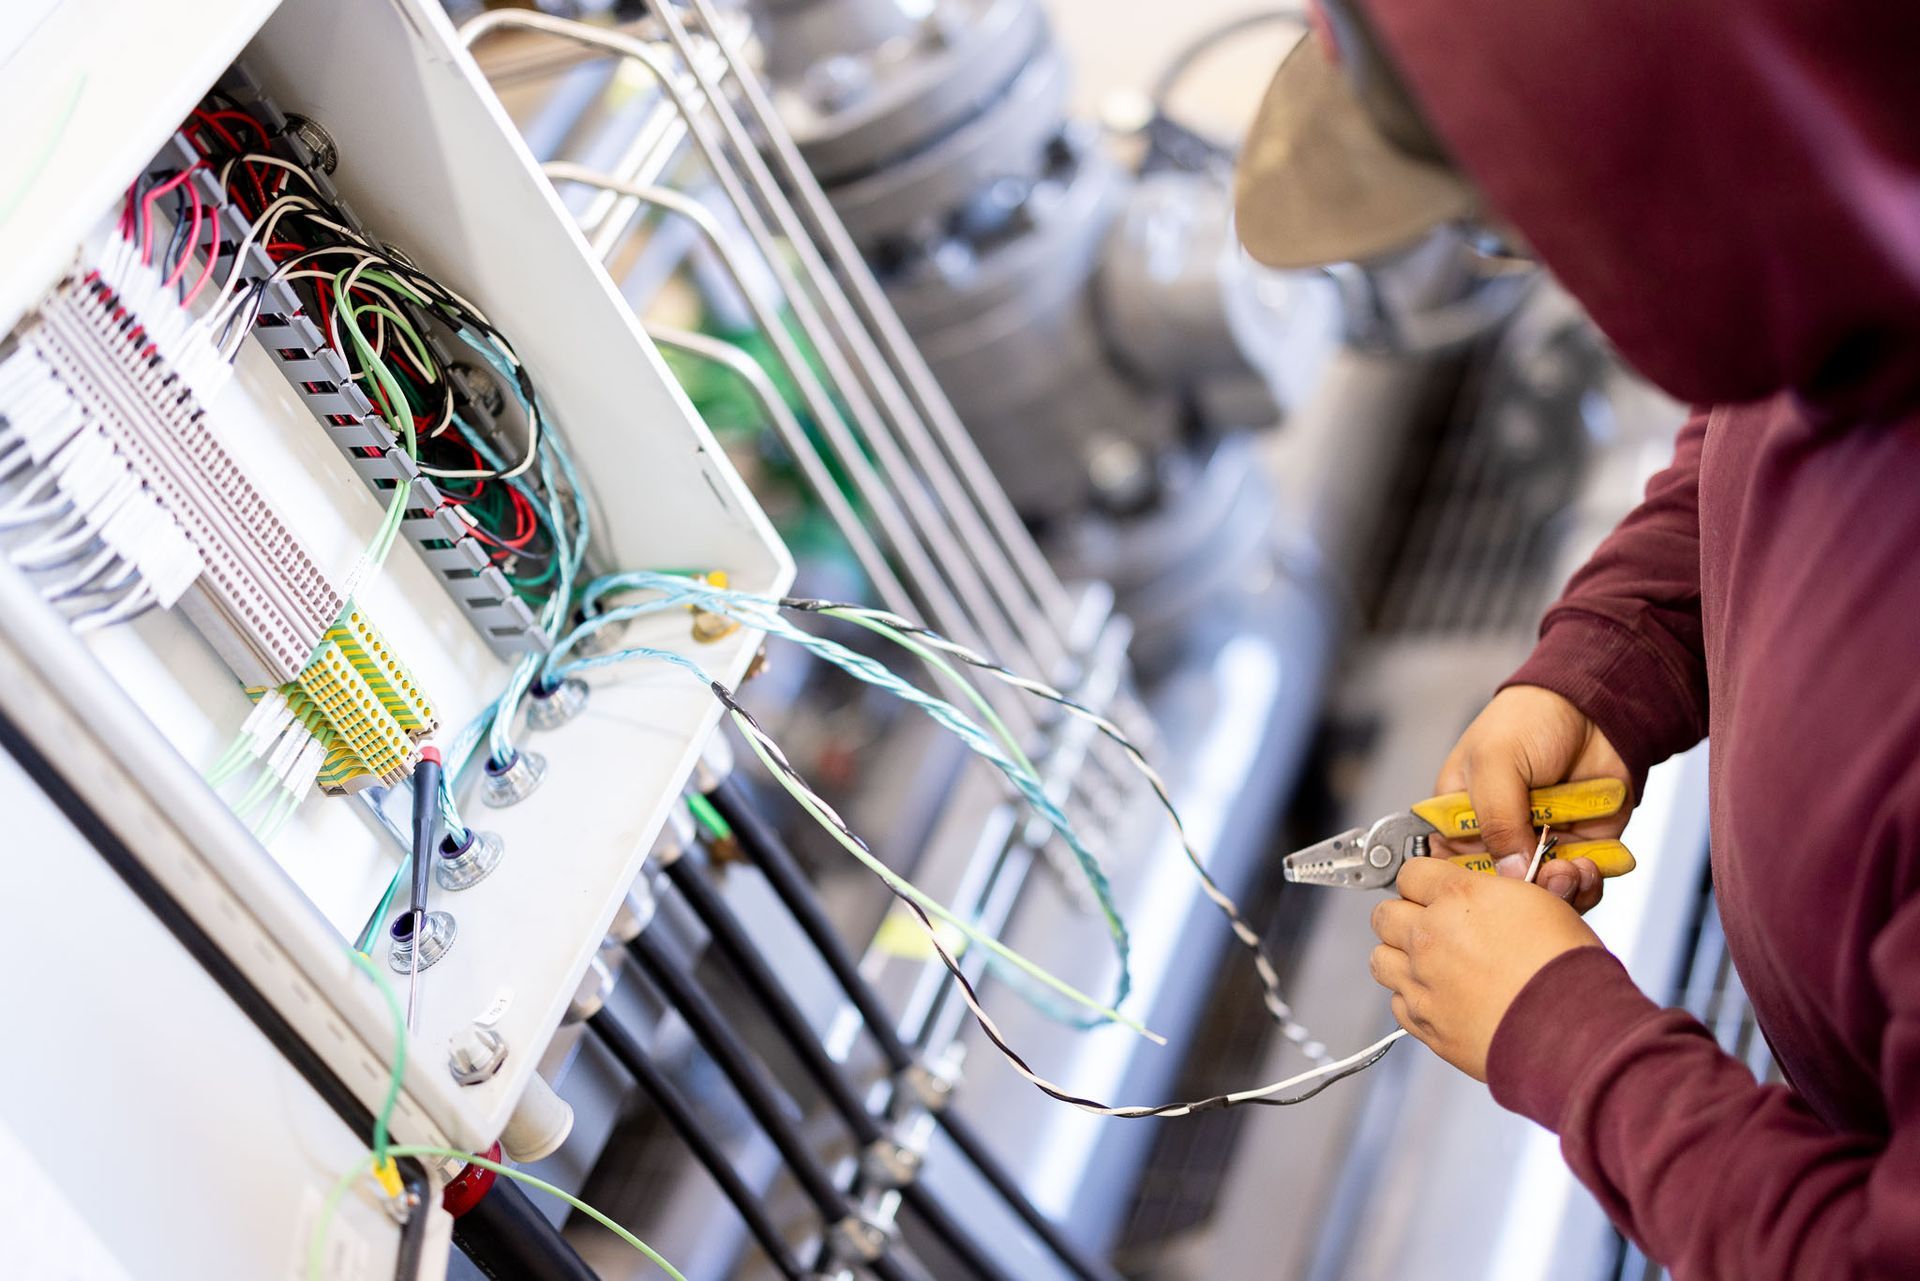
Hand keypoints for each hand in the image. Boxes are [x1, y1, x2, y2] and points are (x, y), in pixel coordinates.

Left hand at [1369, 858, 1601, 1079]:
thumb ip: (1500, 894)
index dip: (1423, 882)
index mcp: (1459, 897)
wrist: (1570, 1033)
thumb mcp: (1544, 905)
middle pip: (1385, 914)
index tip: (1431, 891)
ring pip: (1380, 958)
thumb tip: (1491, 892)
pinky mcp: (1424, 1022)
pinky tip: (1439, 998)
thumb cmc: (1566, 970)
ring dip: (1399, 957)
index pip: (1411, 872)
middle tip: (1428, 926)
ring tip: (1428, 964)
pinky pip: (1397, 1002)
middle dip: (1404, 916)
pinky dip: (1412, 999)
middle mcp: (1430, 935)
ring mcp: (1422, 981)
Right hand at [1436, 685, 1632, 911]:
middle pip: (1500, 889)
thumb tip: (1511, 873)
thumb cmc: (1529, 720)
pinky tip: (1591, 865)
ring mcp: (1539, 844)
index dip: (1470, 886)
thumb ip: (1497, 819)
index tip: (1493, 891)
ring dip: (1562, 890)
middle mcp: (1497, 836)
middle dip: (1525, 891)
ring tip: (1573, 869)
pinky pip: (1581, 884)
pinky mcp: (1580, 848)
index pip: (1449, 867)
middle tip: (1544, 875)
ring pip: (1543, 893)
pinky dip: (1589, 883)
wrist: (1594, 706)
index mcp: (1458, 817)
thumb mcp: (1496, 763)